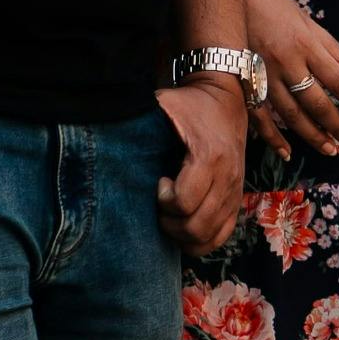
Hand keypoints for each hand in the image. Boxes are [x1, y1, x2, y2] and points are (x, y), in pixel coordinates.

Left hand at [155, 78, 245, 251]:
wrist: (226, 99)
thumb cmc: (190, 103)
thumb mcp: (164, 103)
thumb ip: (139, 116)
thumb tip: (102, 125)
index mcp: (210, 155)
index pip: (184, 201)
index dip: (163, 200)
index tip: (158, 182)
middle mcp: (228, 178)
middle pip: (196, 225)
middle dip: (170, 223)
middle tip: (159, 204)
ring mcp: (235, 192)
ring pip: (208, 237)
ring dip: (182, 234)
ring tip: (170, 215)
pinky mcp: (236, 200)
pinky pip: (221, 236)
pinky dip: (200, 241)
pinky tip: (183, 226)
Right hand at [239, 0, 338, 160]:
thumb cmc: (270, 6)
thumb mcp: (305, 20)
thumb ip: (330, 47)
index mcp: (305, 45)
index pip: (338, 80)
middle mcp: (286, 63)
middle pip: (316, 102)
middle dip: (337, 126)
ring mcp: (263, 75)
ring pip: (290, 114)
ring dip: (311, 135)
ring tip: (329, 149)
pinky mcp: (243, 83)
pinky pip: (259, 117)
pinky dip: (272, 137)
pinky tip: (286, 152)